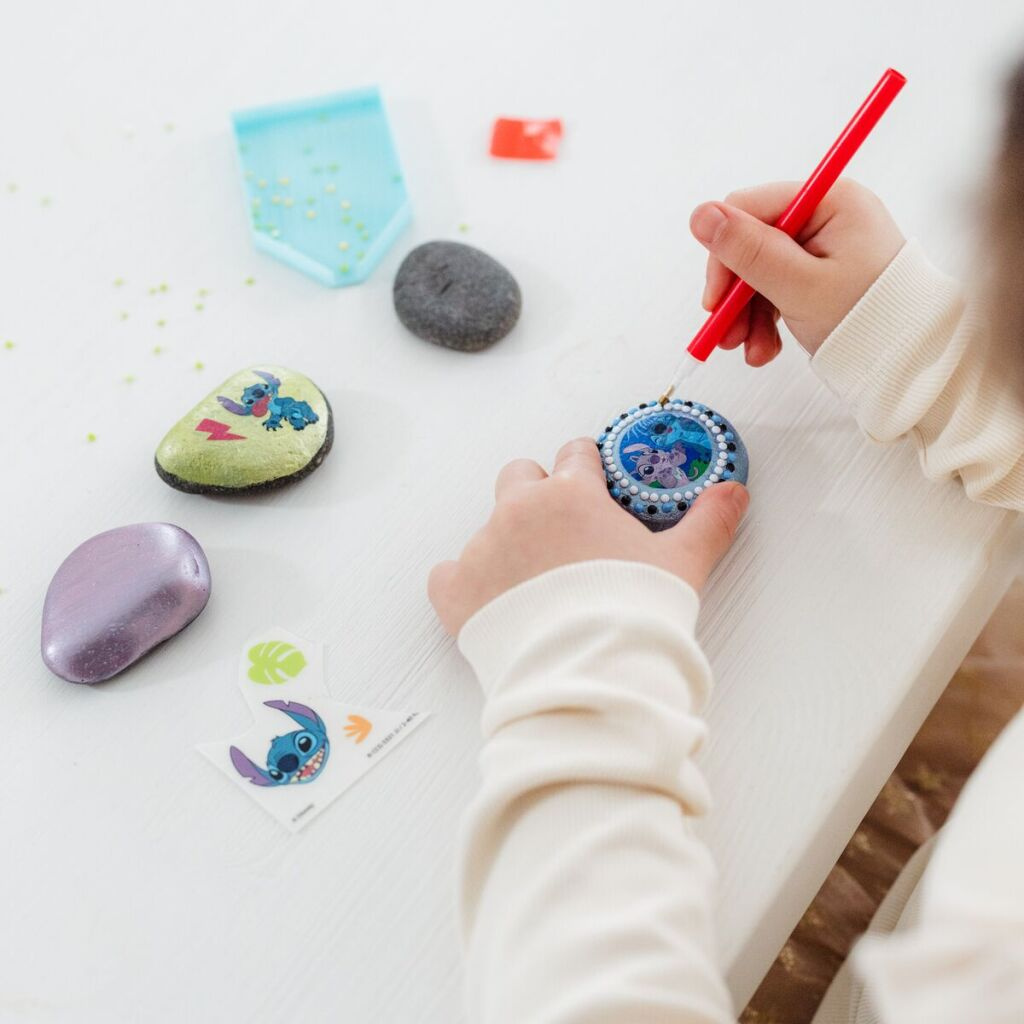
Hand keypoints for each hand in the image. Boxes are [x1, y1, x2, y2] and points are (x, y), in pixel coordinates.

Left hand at [428, 438, 748, 635]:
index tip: (596, 489)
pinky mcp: (455, 590)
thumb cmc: (634, 614)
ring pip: (488, 525)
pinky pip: (448, 573)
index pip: (576, 453)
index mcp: (573, 493)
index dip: (588, 470)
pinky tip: (492, 604)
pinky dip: (465, 584)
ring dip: (508, 542)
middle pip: (522, 475)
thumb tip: (734, 492)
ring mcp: (483, 547)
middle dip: (539, 493)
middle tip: (563, 534)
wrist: (588, 673)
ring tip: (536, 585)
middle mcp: (521, 509)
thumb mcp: (682, 564)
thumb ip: (708, 521)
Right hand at [689, 179, 904, 364]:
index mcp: (829, 201)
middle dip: (734, 294)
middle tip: (726, 335)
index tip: (715, 301)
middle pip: (751, 244)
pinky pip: (776, 289)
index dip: (724, 255)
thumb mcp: (800, 286)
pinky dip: (765, 320)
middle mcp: (825, 216)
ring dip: (746, 315)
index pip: (749, 210)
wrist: (909, 360)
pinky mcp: (820, 274)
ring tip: (750, 350)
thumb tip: (700, 215)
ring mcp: (823, 246)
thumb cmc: (868, 318)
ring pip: (759, 272)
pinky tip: (766, 347)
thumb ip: (748, 251)